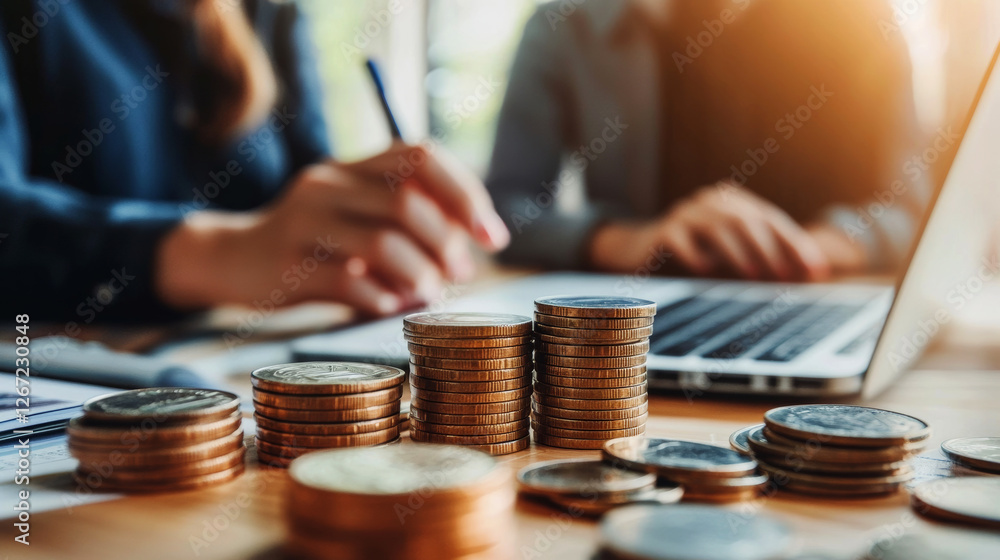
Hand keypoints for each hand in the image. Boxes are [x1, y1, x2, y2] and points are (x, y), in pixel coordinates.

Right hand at [155, 143, 509, 314]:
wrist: (232, 257)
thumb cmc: (315, 241)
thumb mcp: (358, 215)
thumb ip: (409, 219)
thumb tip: (473, 241)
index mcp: (353, 166)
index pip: (421, 155)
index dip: (466, 193)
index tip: (492, 237)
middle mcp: (328, 184)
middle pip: (407, 202)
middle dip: (447, 243)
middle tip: (461, 274)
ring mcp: (304, 223)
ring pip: (382, 243)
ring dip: (420, 275)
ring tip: (429, 293)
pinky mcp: (288, 267)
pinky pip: (350, 283)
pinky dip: (383, 299)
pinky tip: (390, 304)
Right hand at [588, 182, 831, 280]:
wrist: (642, 249)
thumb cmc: (695, 253)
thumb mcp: (731, 254)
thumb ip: (764, 258)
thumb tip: (808, 275)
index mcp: (732, 201)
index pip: (771, 219)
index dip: (796, 244)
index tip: (815, 270)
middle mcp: (709, 201)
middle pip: (746, 220)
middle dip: (771, 248)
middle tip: (786, 275)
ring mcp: (685, 213)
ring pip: (716, 226)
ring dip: (737, 251)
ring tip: (753, 274)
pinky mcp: (663, 230)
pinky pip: (682, 240)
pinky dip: (696, 255)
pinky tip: (706, 271)